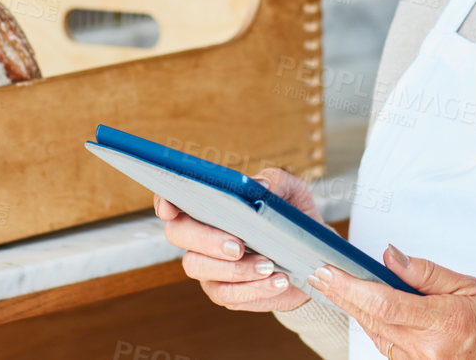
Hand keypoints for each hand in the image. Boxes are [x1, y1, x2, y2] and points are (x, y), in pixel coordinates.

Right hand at [154, 168, 322, 312]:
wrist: (310, 257)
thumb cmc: (292, 218)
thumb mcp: (291, 192)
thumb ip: (276, 181)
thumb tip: (261, 187)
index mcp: (210, 206)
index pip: (174, 200)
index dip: (164, 201)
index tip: (170, 207)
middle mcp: (200, 235)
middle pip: (178, 234)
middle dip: (205, 239)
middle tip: (238, 245)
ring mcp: (208, 266)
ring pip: (198, 267)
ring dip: (234, 268)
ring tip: (268, 264)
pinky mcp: (224, 292)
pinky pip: (227, 294)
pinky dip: (253, 288)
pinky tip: (277, 280)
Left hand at [310, 244, 475, 359]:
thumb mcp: (467, 285)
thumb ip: (426, 272)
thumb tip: (391, 257)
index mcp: (441, 323)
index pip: (384, 303)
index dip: (350, 287)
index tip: (329, 271)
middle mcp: (426, 349)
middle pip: (371, 318)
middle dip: (341, 294)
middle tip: (319, 274)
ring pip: (374, 333)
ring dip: (352, 309)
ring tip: (331, 285)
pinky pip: (385, 345)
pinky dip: (371, 324)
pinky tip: (360, 307)